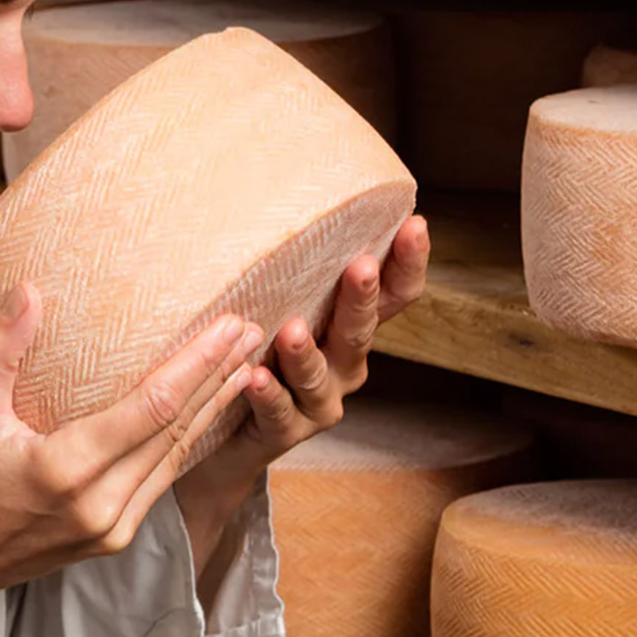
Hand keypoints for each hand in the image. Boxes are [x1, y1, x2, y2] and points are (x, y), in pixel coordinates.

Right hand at [0, 284, 261, 636]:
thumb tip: (28, 292)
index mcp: (67, 470)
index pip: (153, 408)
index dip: (197, 364)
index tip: (229, 326)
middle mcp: (101, 504)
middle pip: (178, 431)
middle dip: (218, 377)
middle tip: (253, 330)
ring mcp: (112, 527)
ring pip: (177, 458)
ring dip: (213, 409)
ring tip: (243, 365)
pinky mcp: (113, 537)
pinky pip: (162, 480)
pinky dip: (187, 443)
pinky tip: (204, 416)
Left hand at [174, 215, 430, 559]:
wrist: (220, 437)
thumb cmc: (253, 353)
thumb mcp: (277, 307)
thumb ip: (288, 271)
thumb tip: (272, 199)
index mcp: (348, 330)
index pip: (393, 297)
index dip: (407, 264)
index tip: (415, 224)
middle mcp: (343, 366)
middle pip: (361, 332)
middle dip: (362, 299)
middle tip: (361, 267)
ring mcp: (317, 402)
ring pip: (318, 376)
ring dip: (306, 354)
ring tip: (291, 331)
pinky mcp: (284, 432)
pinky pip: (277, 413)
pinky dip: (267, 395)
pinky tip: (254, 378)